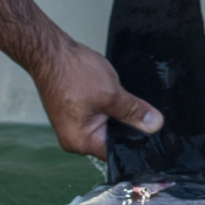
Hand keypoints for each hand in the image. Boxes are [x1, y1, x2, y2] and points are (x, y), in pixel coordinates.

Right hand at [32, 37, 161, 159]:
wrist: (50, 52)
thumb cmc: (72, 73)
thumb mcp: (112, 94)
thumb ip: (134, 112)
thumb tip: (154, 125)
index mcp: (81, 142)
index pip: (116, 151)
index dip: (136, 141)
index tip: (154, 133)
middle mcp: (74, 139)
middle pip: (112, 140)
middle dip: (127, 126)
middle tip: (142, 112)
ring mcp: (73, 127)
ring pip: (107, 126)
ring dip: (118, 114)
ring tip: (121, 99)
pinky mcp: (74, 114)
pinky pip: (98, 116)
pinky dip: (108, 107)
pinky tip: (112, 95)